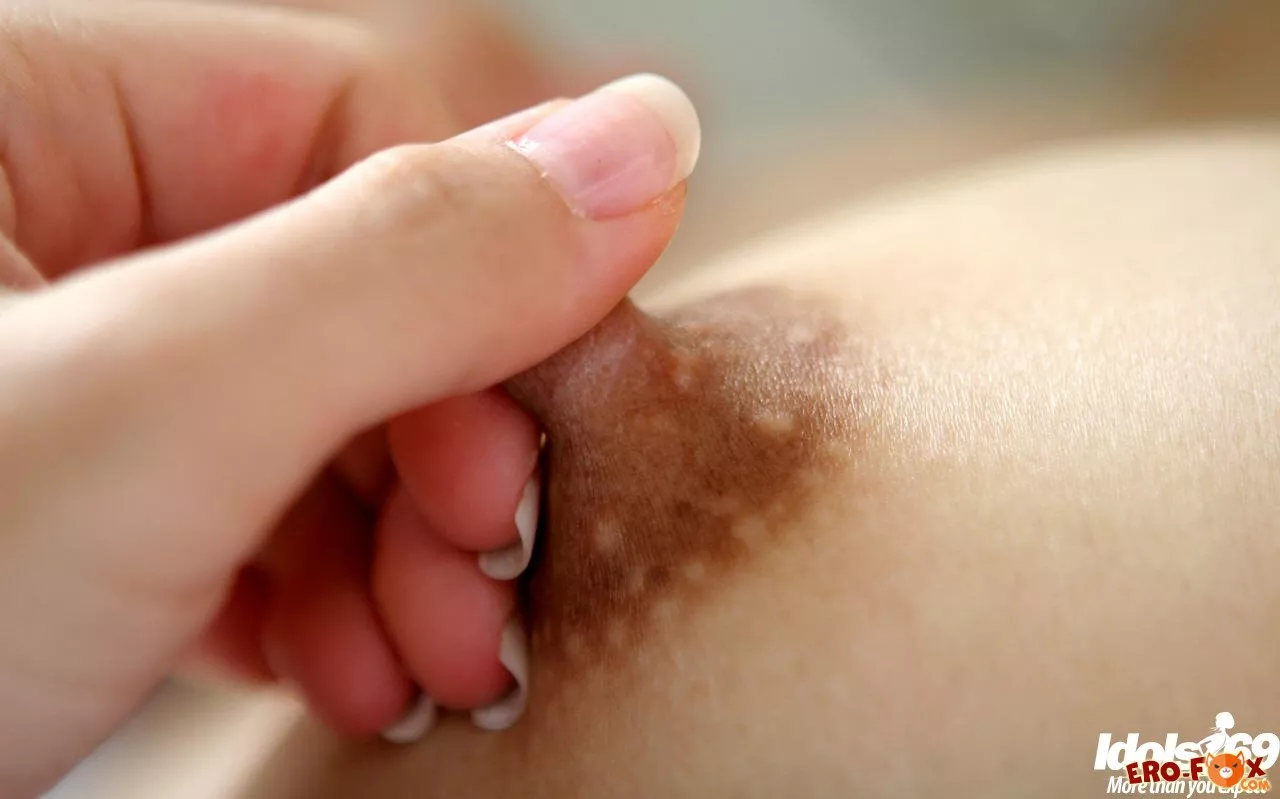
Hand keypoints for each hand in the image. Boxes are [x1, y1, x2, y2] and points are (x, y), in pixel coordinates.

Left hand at [0, 2, 699, 794]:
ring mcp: (56, 368)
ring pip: (320, 406)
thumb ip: (411, 260)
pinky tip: (355, 665)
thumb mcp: (146, 415)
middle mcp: (36, 218)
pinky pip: (257, 500)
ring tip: (428, 656)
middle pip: (352, 281)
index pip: (355, 126)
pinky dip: (331, 590)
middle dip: (450, 444)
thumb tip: (648, 140)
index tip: (558, 431)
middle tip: (491, 575)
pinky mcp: (68, 498)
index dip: (492, 274)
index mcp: (19, 106)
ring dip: (407, 539)